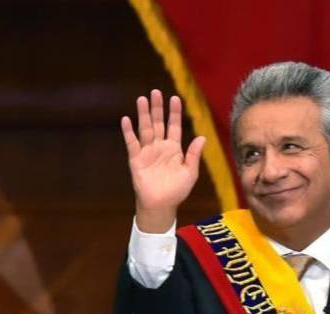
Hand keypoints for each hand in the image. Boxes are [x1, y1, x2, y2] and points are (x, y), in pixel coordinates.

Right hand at [121, 90, 204, 231]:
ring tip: (142, 99)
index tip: (175, 98)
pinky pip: (132, 143)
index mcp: (174, 149)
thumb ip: (194, 155)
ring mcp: (147, 152)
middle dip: (157, 108)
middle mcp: (160, 147)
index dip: (174, 113)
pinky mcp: (136, 159)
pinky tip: (126, 119)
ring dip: (143, 114)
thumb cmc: (177, 191)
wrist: (161, 205)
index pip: (174, 126)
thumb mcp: (190, 173)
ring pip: (145, 129)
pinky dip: (129, 132)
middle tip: (155, 92)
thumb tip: (202, 137)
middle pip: (158, 123)